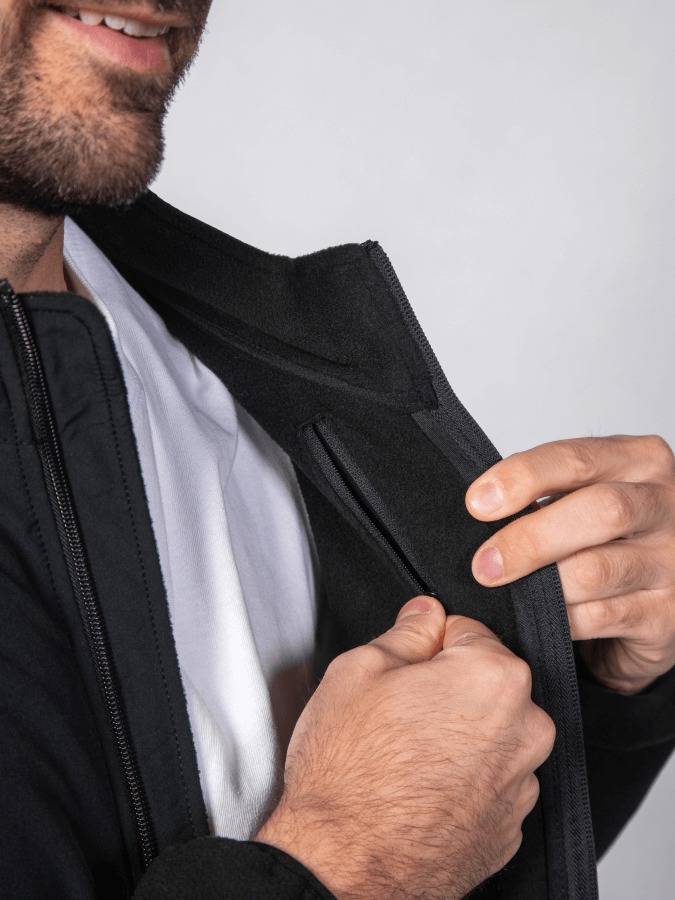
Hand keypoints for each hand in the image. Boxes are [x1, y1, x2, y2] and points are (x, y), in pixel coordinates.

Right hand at [256, 597, 554, 899]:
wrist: (342, 868)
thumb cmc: (347, 773)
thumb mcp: (358, 670)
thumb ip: (406, 632)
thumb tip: (426, 615)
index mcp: (494, 678)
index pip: (468, 630)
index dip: (428, 644)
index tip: (405, 669)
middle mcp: (525, 730)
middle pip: (487, 682)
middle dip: (448, 688)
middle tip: (398, 713)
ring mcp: (521, 785)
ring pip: (490, 733)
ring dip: (459, 734)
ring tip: (405, 756)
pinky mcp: (509, 829)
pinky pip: (490, 781)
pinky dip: (463, 778)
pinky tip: (420, 788)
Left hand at [466, 435, 674, 694]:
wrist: (658, 596)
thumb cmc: (608, 537)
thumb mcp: (581, 496)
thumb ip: (544, 492)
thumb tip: (481, 504)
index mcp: (640, 461)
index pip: (577, 458)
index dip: (522, 478)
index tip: (478, 502)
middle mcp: (665, 505)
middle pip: (600, 512)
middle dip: (530, 538)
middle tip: (484, 563)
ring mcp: (672, 562)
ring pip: (596, 570)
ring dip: (539, 586)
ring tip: (506, 591)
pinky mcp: (666, 615)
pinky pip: (599, 616)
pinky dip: (559, 619)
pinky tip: (539, 617)